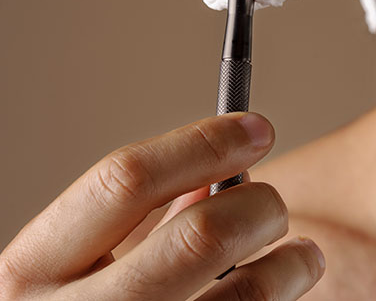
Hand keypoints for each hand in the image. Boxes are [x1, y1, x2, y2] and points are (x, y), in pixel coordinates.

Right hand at [0, 113, 324, 299]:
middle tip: (273, 204)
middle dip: (258, 205)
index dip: (203, 144)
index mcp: (36, 266)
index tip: (256, 128)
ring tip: (302, 254)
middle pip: (200, 234)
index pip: (126, 180)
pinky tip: (285, 287)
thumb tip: (221, 174)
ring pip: (246, 292)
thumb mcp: (74, 266)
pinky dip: (283, 294)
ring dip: (290, 262)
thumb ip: (136, 220)